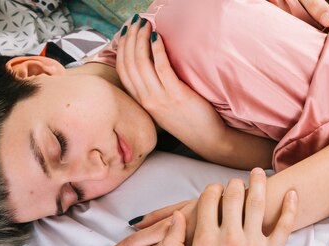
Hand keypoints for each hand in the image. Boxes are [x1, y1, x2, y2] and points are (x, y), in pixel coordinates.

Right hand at [115, 15, 226, 143]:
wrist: (207, 139)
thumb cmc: (188, 120)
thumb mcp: (163, 106)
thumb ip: (153, 89)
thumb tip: (151, 63)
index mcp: (142, 102)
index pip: (122, 70)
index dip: (122, 48)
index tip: (127, 32)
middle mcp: (147, 100)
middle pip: (129, 63)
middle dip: (130, 38)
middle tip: (136, 22)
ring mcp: (160, 98)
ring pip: (141, 63)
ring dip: (141, 39)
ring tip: (146, 24)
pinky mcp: (176, 95)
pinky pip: (162, 68)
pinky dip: (157, 49)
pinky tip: (157, 37)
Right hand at [164, 168, 297, 245]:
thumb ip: (171, 242)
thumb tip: (177, 216)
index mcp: (205, 240)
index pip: (210, 199)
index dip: (211, 190)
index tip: (215, 191)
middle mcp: (230, 239)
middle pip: (234, 195)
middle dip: (234, 183)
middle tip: (237, 181)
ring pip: (259, 204)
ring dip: (260, 183)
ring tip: (260, 173)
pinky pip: (285, 226)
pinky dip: (290, 208)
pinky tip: (293, 193)